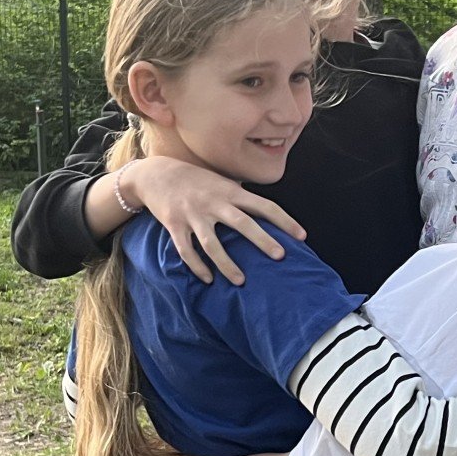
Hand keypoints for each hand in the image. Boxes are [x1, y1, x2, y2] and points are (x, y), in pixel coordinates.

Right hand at [126, 156, 306, 284]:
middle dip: (263, 240)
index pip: (264, 205)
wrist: (155, 174)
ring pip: (213, 243)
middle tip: (280, 257)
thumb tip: (265, 212)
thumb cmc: (195, 180)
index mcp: (230, 191)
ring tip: (241, 281)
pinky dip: (198, 267)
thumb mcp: (221, 182)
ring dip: (227, 264)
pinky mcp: (174, 225)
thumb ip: (241, 196)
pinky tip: (208, 279)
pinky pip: (186, 250)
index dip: (284, 220)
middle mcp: (214, 202)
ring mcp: (193, 214)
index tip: (302, 236)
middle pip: (242, 223)